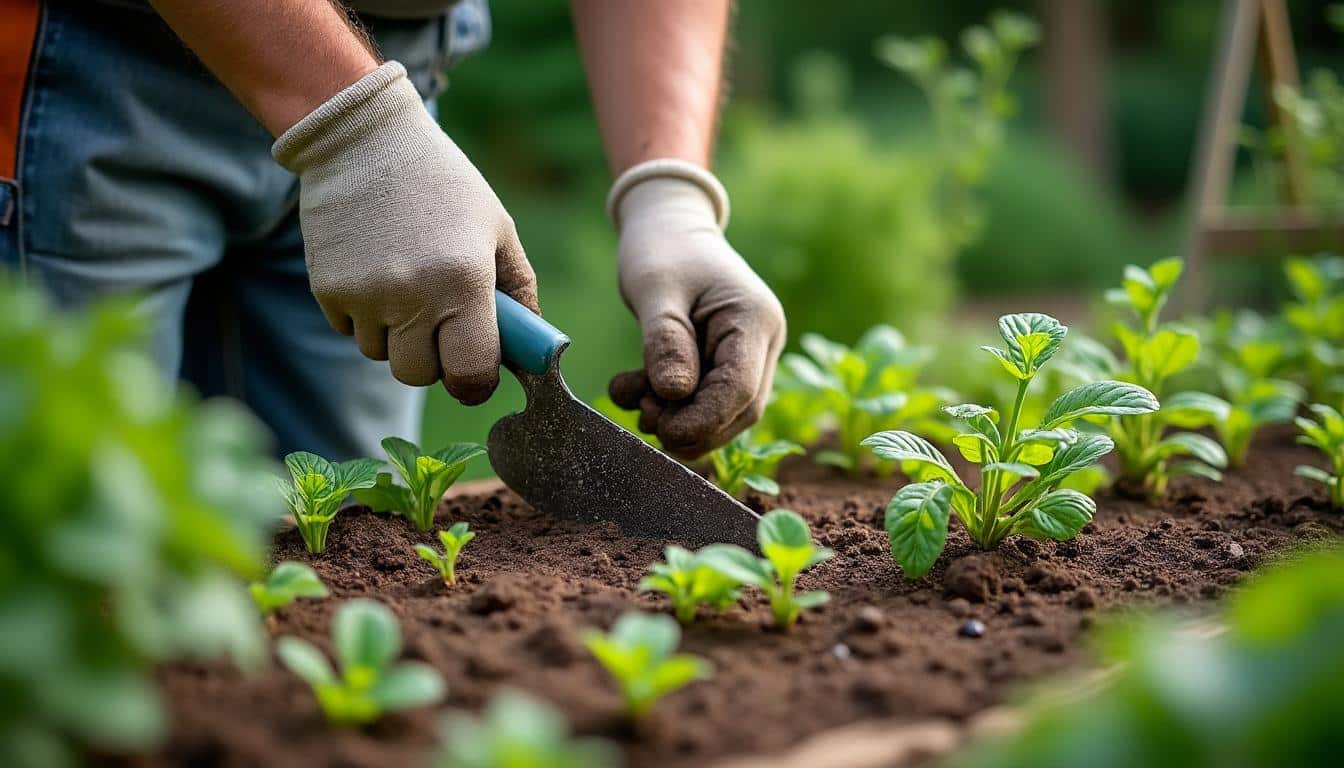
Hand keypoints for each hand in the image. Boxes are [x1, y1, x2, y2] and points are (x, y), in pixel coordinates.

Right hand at [273, 62, 537, 404]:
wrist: (364, 141)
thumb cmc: (444, 185)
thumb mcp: (496, 228)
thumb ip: (519, 290)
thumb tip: (527, 348)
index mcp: (465, 282)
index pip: (470, 374)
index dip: (476, 382)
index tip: (476, 372)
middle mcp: (413, 295)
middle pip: (418, 375)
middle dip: (433, 360)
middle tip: (440, 324)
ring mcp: (365, 295)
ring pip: (381, 354)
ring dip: (395, 334)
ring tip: (405, 281)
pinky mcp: (327, 289)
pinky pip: (349, 331)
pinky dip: (364, 315)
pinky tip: (374, 269)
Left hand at [607, 173, 784, 458]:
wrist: (667, 226)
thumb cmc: (662, 249)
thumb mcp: (655, 289)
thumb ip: (665, 341)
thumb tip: (674, 394)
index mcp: (754, 319)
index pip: (741, 390)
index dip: (705, 420)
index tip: (664, 431)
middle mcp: (761, 341)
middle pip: (739, 409)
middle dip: (692, 426)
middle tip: (643, 416)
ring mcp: (747, 353)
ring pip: (723, 411)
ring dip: (677, 418)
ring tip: (634, 397)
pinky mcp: (724, 362)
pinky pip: (704, 400)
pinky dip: (669, 405)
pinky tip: (633, 389)